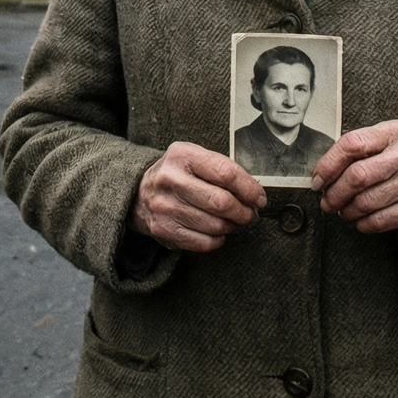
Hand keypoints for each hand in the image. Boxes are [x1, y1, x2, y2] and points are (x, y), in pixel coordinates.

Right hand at [129, 141, 266, 251]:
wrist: (138, 192)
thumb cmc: (177, 174)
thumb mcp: (194, 158)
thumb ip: (221, 169)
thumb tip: (254, 193)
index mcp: (182, 155)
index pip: (226, 173)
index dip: (250, 189)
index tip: (259, 198)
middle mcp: (171, 179)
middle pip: (222, 202)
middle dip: (244, 212)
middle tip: (250, 214)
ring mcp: (165, 206)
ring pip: (215, 225)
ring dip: (232, 227)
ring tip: (234, 222)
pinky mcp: (163, 229)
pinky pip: (204, 242)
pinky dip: (218, 239)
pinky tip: (217, 231)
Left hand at [311, 120, 397, 232]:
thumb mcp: (385, 144)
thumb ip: (356, 151)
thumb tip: (319, 175)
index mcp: (394, 132)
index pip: (352, 144)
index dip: (328, 165)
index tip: (317, 181)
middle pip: (357, 176)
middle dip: (334, 193)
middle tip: (326, 202)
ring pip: (366, 201)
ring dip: (347, 211)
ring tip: (343, 211)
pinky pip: (380, 220)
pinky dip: (363, 224)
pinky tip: (360, 220)